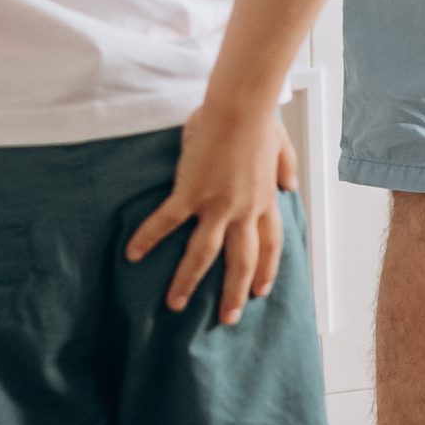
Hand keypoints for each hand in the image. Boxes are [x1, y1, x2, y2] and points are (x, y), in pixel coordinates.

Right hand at [125, 104, 295, 325]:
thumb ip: (288, 168)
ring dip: (188, 281)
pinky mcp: (191, 192)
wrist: (241, 105)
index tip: (260, 292)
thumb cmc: (259, 119)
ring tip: (174, 304)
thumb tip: (291, 187)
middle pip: (242, 261)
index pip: (271, 246)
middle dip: (233, 293)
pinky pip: (168, 223)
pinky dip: (149, 239)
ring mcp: (218, 204)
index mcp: (266, 200)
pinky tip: (133, 254)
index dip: (266, 270)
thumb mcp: (282, 146)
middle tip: (227, 318)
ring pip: (203, 254)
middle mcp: (245, 210)